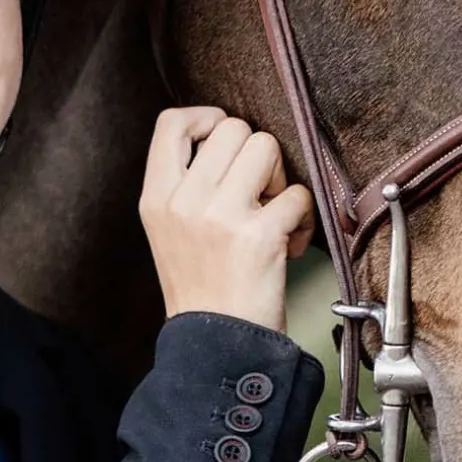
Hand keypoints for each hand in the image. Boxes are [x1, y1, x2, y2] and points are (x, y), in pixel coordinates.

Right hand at [138, 106, 313, 332]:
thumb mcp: (169, 230)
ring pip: (267, 148)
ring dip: (281, 179)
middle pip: (233, 129)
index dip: (206, 118)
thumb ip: (186, 184)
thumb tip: (227, 138)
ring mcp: (219, 217)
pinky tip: (291, 243)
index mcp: (157, 197)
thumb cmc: (201, 288)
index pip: (171, 123)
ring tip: (273, 213)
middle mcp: (183, 201)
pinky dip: (305, 218)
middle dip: (256, 155)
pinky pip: (299, 194)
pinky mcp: (258, 236)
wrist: (214, 344)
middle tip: (257, 192)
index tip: (223, 138)